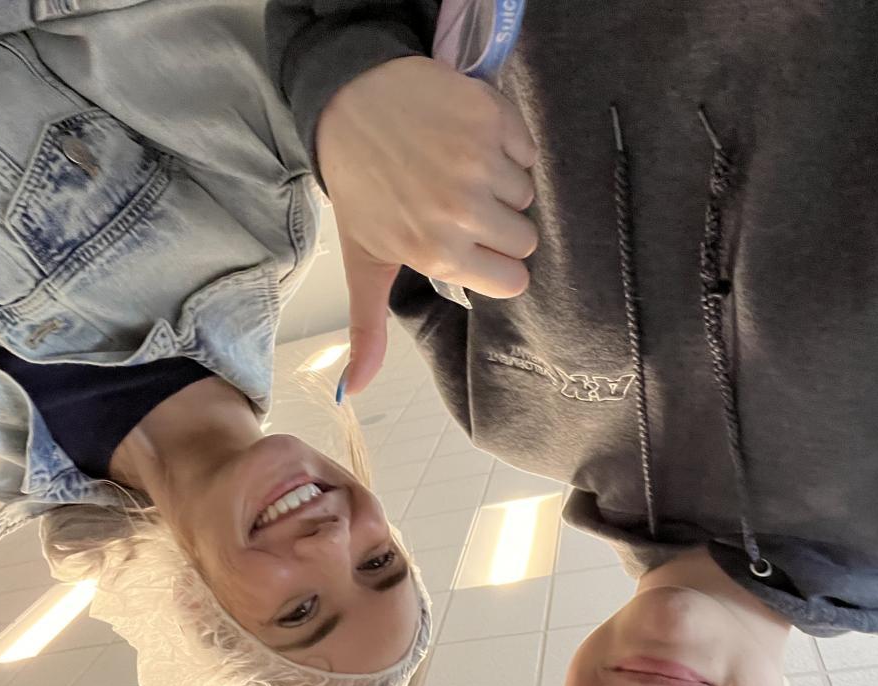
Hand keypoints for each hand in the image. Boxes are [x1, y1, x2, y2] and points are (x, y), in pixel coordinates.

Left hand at [317, 56, 538, 395]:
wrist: (349, 103)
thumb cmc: (361, 189)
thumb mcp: (363, 261)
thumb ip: (368, 327)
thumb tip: (352, 391)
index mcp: (437, 252)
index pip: (511, 279)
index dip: (491, 262)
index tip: (466, 242)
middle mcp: (462, 210)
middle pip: (524, 239)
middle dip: (498, 225)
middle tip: (459, 203)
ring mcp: (479, 162)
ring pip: (527, 194)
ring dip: (501, 185)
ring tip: (458, 169)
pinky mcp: (492, 118)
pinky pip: (527, 150)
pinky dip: (507, 145)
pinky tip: (467, 139)